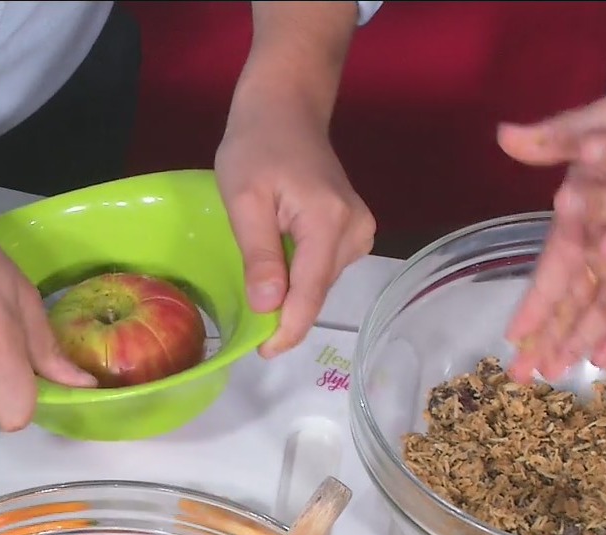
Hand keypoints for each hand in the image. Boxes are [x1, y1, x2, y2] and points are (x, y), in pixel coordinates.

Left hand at [215, 108, 374, 358]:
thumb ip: (259, 253)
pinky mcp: (356, 230)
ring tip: (259, 272)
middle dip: (285, 310)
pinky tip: (280, 258)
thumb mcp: (244, 199)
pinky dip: (301, 274)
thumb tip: (270, 306)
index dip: (287, 330)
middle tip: (246, 317)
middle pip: (318, 292)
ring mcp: (361, 230)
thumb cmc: (256, 147)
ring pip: (321, 283)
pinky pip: (325, 268)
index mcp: (328, 222)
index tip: (261, 353)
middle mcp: (355, 230)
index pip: (310, 294)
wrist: (286, 109)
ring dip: (292, 290)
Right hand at [497, 63, 605, 381]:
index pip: (556, 266)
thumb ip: (559, 138)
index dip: (537, 300)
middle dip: (548, 334)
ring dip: (579, 339)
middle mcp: (600, 238)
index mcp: (583, 213)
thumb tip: (507, 136)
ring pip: (601, 305)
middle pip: (572, 296)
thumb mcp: (602, 121)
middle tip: (525, 375)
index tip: (515, 333)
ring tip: (558, 374)